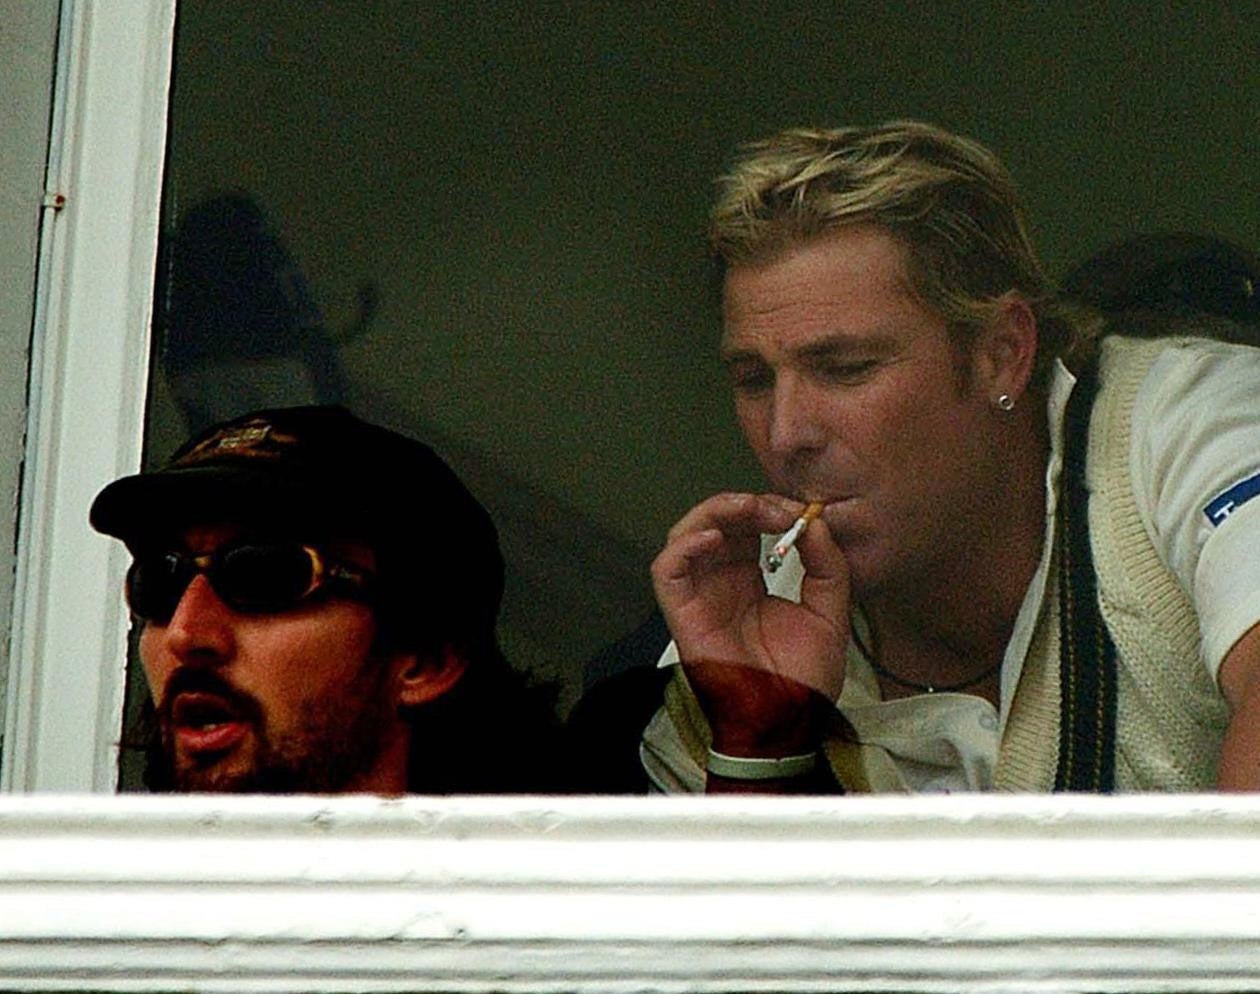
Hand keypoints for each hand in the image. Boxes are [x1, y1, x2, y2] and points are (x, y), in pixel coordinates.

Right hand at [650, 492, 850, 755]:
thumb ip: (827, 566)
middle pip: (716, 522)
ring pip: (686, 534)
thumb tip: (815, 522)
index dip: (769, 509)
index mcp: (750, 582)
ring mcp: (699, 596)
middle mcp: (720, 583)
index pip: (747, 528)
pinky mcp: (681, 613)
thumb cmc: (804, 679)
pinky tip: (716, 538)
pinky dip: (685, 546)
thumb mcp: (831, 613)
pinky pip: (666, 569)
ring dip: (715, 512)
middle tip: (778, 508)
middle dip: (745, 504)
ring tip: (749, 511)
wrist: (787, 721)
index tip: (801, 511)